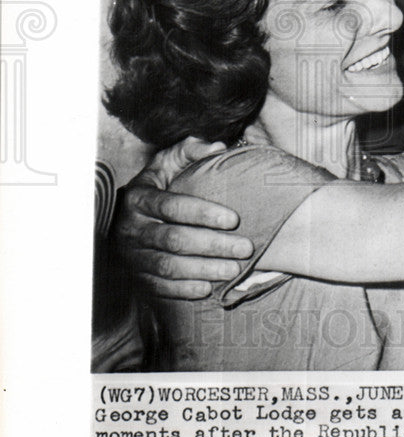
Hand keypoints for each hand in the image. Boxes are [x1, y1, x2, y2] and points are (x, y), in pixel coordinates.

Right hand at [115, 138, 253, 298]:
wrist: (124, 215)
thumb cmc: (156, 185)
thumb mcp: (167, 162)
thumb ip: (190, 151)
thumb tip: (218, 147)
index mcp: (139, 198)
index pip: (172, 207)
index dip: (204, 214)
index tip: (234, 220)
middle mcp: (131, 228)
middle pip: (174, 240)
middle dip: (213, 245)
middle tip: (245, 248)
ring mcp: (131, 255)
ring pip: (168, 267)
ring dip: (203, 269)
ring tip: (233, 269)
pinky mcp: (135, 276)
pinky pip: (158, 287)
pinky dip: (183, 289)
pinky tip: (208, 288)